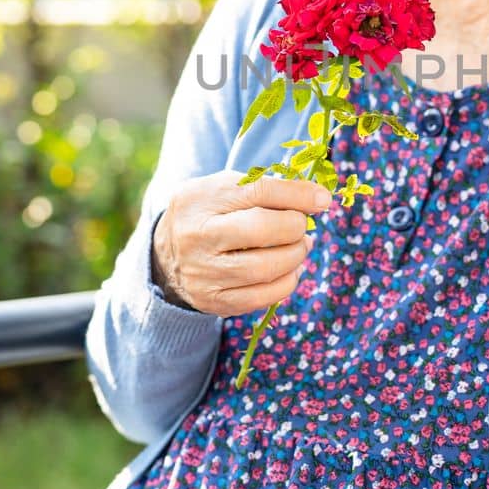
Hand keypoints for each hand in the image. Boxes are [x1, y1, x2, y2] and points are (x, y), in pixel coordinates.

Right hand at [151, 171, 330, 316]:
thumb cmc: (208, 213)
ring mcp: (204, 273)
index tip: (322, 199)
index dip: (298, 194)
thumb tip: (317, 199)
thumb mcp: (224, 188)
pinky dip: (287, 282)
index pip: (259, 191)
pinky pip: (263, 297)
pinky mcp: (214, 301)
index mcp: (201, 199)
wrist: (165, 255)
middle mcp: (198, 236)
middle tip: (301, 225)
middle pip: (262, 230)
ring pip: (266, 267)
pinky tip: (289, 269)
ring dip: (296, 255)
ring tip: (299, 245)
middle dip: (295, 227)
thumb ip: (264, 186)